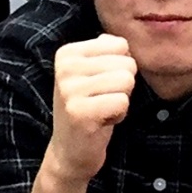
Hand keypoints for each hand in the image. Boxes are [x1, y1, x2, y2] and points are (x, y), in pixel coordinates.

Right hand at [44, 33, 135, 184]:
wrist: (70, 151)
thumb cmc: (89, 108)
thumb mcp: (92, 73)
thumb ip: (106, 51)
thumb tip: (121, 41)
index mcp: (66, 53)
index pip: (120, 44)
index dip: (119, 68)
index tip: (100, 86)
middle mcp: (65, 68)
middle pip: (126, 63)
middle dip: (122, 86)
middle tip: (101, 101)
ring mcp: (70, 90)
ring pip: (126, 81)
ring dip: (121, 100)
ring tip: (101, 110)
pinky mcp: (80, 112)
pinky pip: (122, 102)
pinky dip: (119, 115)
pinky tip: (101, 122)